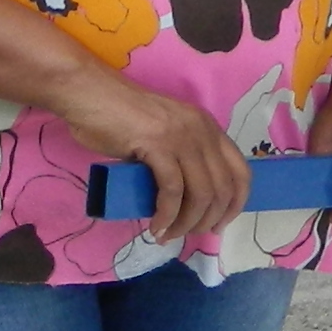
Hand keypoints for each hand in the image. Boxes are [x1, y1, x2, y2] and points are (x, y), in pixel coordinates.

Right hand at [60, 77, 250, 244]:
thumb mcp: (165, 136)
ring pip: (200, 194)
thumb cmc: (120, 118)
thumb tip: (185, 201)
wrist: (90, 95)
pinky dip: (166, 216)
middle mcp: (203, 131)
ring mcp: (182, 137)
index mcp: (209, 127)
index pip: (241, 172)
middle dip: (208, 220)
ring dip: (186, 223)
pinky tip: (156, 226)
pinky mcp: (158, 146)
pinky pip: (172, 191)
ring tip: (168, 235)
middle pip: (222, 189)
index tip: (218, 225)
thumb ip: (181, 159)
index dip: (235, 205)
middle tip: (188, 234)